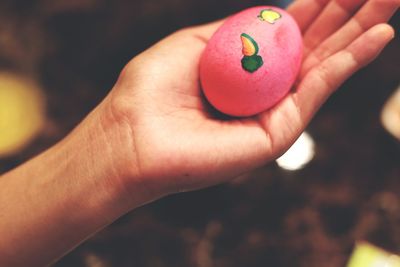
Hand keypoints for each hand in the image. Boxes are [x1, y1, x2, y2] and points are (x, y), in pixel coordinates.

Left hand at [103, 0, 397, 201]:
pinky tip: (374, 38)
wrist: (131, 137)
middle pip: (314, 48)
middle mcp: (262, 91)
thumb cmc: (151, 89)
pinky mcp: (276, 134)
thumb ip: (237, 30)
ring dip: (359, 34)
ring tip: (390, 2)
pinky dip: (346, 64)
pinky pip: (316, 92)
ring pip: (324, 68)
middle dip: (349, 15)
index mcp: (242, 69)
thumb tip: (273, 14)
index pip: (289, 34)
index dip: (316, 6)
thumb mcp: (196, 44)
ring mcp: (272, 113)